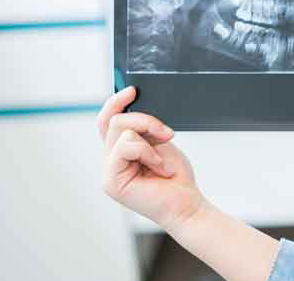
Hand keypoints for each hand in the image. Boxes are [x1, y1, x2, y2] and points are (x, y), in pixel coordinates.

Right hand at [97, 86, 205, 231]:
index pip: (107, 120)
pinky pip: (126, 147)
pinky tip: (159, 167)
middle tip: (167, 134)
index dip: (116, 102)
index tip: (133, 90)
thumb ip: (143, 129)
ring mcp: (108, 171)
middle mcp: (110, 159)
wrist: (186, 203)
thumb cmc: (175, 177)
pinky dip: (148, 153)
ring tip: (163, 160)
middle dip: (145, 120)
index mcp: (120, 150)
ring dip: (151, 141)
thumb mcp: (160, 143)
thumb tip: (132, 106)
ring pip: (121, 131)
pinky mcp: (111, 181)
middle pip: (113, 121)